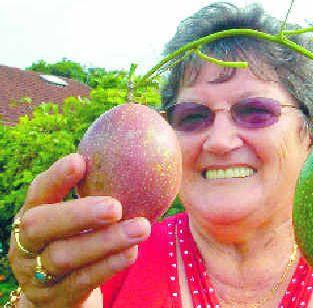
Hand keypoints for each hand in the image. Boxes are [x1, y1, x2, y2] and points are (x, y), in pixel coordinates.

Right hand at [7, 153, 150, 306]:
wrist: (58, 295)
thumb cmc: (76, 243)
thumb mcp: (76, 221)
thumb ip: (97, 193)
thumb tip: (144, 154)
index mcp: (31, 215)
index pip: (38, 193)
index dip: (55, 178)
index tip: (80, 160)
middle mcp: (25, 244)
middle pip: (40, 226)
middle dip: (78, 213)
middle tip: (115, 206)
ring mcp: (36, 275)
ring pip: (64, 256)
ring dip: (105, 241)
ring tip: (142, 228)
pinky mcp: (55, 298)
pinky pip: (82, 281)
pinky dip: (108, 265)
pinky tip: (132, 252)